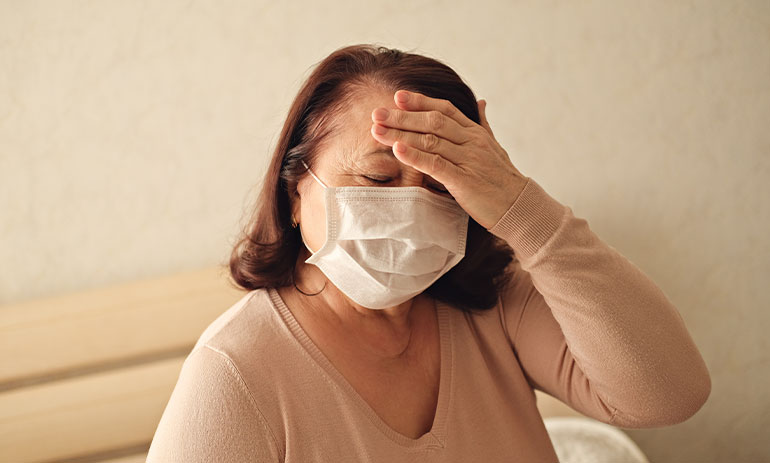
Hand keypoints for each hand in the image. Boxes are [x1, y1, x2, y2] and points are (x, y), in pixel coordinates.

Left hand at [370, 90, 528, 229]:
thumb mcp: (494, 146)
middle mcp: (472, 142)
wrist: (520, 206)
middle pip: (432, 122)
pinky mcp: (465, 181)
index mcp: (475, 133)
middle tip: (377, 113)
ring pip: (430, 140)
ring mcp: (469, 160)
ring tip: (377, 131)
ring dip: (401, 134)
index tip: (398, 96)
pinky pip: (436, 165)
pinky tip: (398, 151)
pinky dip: (416, 156)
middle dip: (402, 116)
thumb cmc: (503, 178)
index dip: (420, 101)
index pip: (445, 110)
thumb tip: (481, 101)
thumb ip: (483, 124)